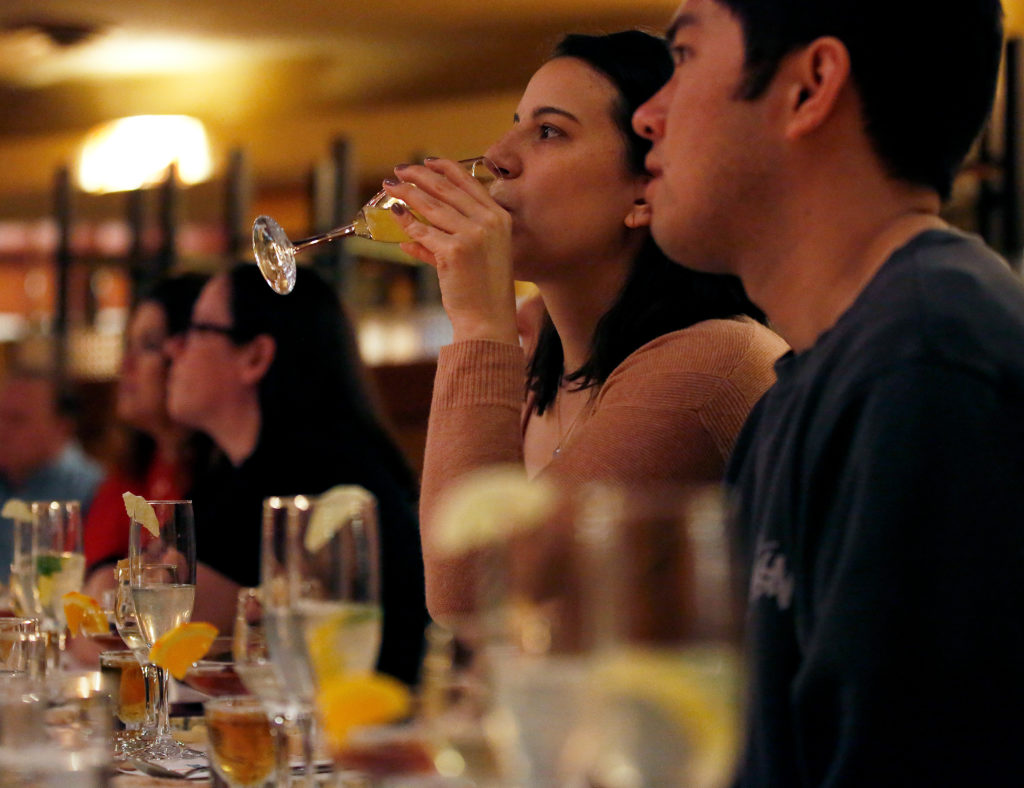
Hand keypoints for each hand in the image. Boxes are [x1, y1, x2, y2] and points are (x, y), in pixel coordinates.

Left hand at [384, 158, 517, 344]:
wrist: (489, 320)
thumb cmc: (483, 291)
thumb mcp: (476, 256)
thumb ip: (447, 238)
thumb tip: (412, 230)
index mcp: (499, 218)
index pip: (468, 182)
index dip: (444, 168)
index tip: (425, 162)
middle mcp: (489, 222)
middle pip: (446, 189)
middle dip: (419, 176)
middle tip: (400, 170)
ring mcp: (473, 235)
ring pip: (431, 206)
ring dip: (407, 193)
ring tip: (391, 187)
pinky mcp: (455, 251)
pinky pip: (423, 232)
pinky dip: (406, 224)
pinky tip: (396, 217)